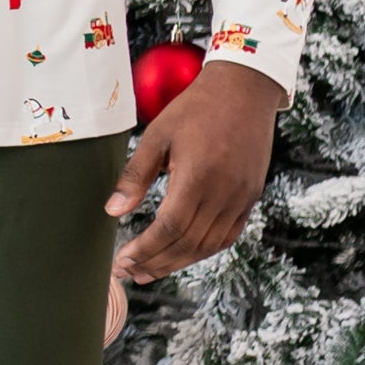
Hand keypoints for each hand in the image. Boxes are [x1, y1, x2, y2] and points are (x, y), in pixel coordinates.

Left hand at [107, 58, 282, 284]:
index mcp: (199, 176)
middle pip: (189, 243)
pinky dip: (205, 249)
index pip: (170, 228)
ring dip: (179, 262)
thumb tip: (112, 211)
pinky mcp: (252, 196)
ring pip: (210, 244)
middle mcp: (225, 192)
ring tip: (149, 271)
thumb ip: (135, 176)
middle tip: (128, 273)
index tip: (122, 261)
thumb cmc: (195, 109)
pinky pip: (229, 234)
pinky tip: (183, 254)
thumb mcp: (156, 136)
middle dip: (156, 262)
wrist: (244, 91)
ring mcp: (243, 196)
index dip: (145, 249)